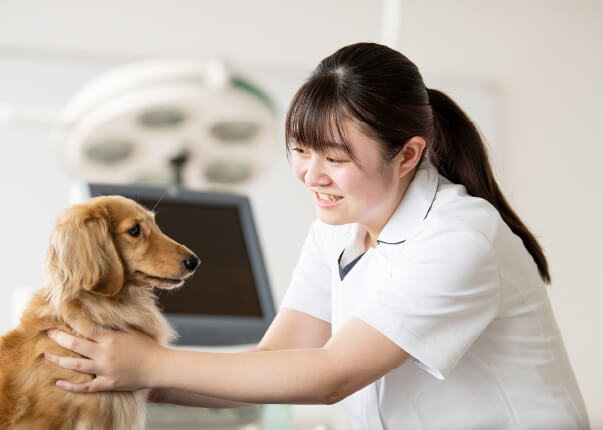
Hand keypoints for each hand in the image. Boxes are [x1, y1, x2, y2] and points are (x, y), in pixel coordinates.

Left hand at [45, 320, 164, 392]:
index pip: (84, 328)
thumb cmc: (149, 345)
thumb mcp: (135, 328)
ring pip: (75, 366)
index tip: (60, 318)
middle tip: (48, 334)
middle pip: (75, 345)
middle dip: (59, 339)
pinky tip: (59, 382)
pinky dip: (70, 386)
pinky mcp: (107, 383)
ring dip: (59, 360)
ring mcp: (105, 370)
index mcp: (110, 338)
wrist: (159, 366)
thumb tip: (123, 296)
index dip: (70, 323)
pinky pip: (85, 387)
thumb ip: (121, 317)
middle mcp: (104, 353)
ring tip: (47, 355)